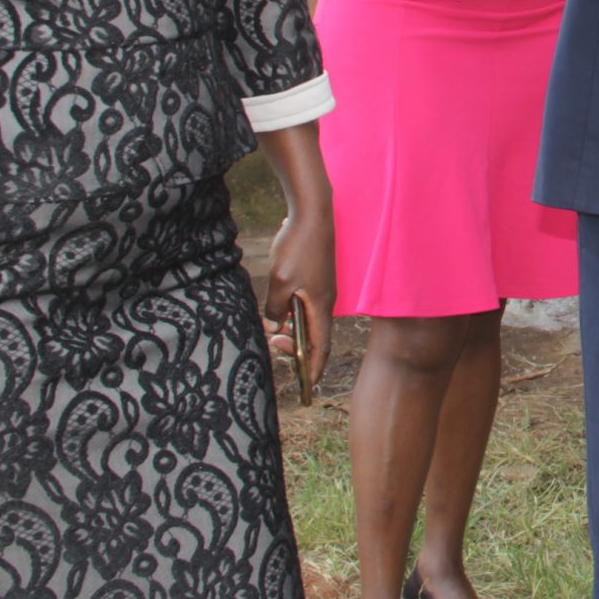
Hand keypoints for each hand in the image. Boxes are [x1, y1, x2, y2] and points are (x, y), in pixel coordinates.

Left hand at [263, 202, 336, 390]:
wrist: (312, 212)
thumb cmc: (297, 247)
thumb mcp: (279, 282)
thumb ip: (275, 308)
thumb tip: (274, 324)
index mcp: (320, 305)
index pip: (320, 347)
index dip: (314, 368)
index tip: (307, 386)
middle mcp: (326, 300)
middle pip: (315, 334)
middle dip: (296, 347)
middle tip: (273, 343)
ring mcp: (323, 287)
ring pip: (309, 318)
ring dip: (293, 328)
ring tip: (272, 326)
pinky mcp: (317, 276)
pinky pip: (307, 303)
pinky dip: (294, 312)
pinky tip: (279, 305)